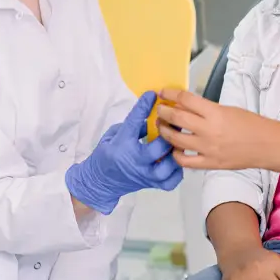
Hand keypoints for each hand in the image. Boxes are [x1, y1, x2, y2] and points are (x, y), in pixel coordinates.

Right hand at [65, 92, 182, 213]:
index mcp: (121, 146)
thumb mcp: (114, 135)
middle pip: (158, 148)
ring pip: (168, 166)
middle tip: (173, 121)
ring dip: (174, 152)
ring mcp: (145, 176)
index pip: (134, 122)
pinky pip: (171, 180)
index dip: (144, 106)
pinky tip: (175, 158)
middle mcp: (135, 162)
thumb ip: (134, 126)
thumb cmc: (107, 154)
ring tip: (177, 141)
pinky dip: (176, 170)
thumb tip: (155, 114)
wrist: (101, 182)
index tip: (152, 95)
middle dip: (168, 133)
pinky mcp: (152, 184)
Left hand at [156, 89, 271, 169]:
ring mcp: (208, 149)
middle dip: (164, 112)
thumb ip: (205, 109)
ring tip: (162, 126)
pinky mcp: (209, 163)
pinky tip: (174, 148)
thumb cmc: (251, 124)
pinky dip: (176, 154)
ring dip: (165, 131)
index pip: (186, 100)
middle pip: (177, 118)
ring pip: (176, 140)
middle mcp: (209, 130)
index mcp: (215, 113)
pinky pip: (185, 161)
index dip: (171, 94)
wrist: (266, 145)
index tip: (164, 93)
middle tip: (160, 109)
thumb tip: (184, 105)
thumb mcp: (227, 109)